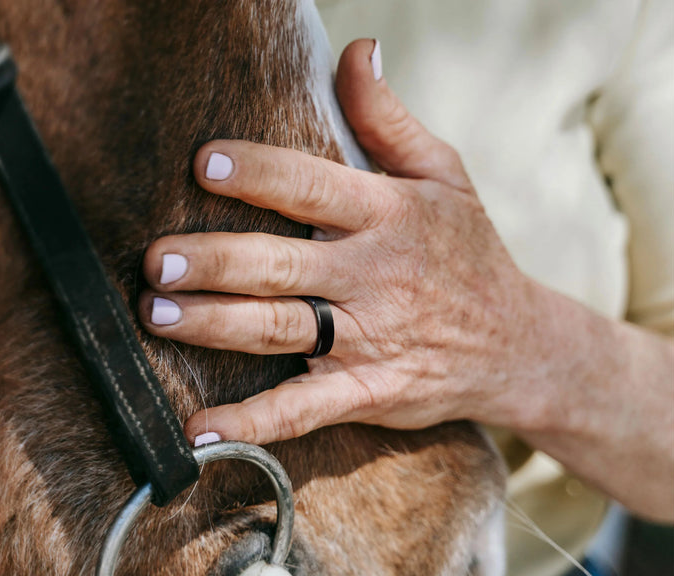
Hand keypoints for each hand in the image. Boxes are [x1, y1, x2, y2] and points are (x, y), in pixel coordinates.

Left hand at [139, 40, 673, 520]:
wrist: (518, 345)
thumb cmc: (469, 250)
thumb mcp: (445, 175)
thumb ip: (390, 118)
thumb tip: (355, 48)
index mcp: (389, 215)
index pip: (314, 187)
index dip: (260, 174)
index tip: (204, 164)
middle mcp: (375, 276)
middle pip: (282, 265)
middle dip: (215, 261)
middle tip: (156, 258)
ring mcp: (370, 338)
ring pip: (281, 330)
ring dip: (215, 325)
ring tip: (157, 313)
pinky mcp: (368, 391)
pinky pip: (304, 408)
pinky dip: (253, 421)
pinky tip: (200, 429)